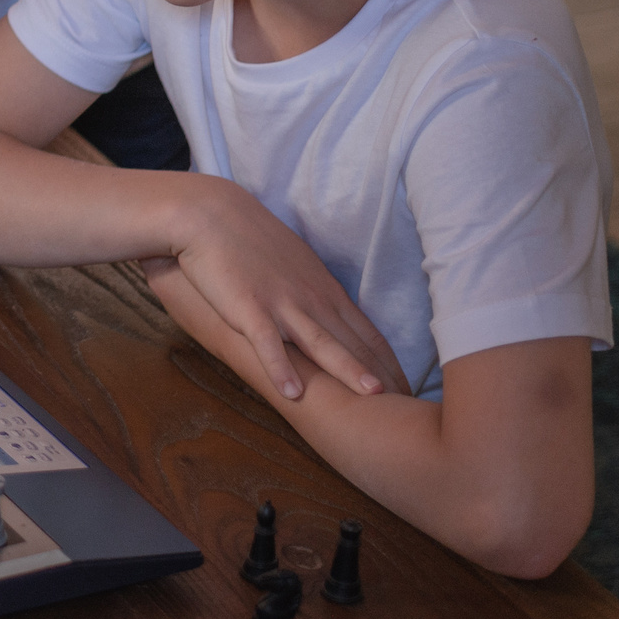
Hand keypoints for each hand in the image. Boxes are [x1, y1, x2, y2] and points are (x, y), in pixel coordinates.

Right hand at [156, 185, 408, 400]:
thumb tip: (329, 309)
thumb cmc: (249, 236)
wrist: (210, 214)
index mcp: (325, 290)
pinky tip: (292, 393)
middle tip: (408, 404)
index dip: (389, 363)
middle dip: (382, 374)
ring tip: (372, 396)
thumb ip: (314, 288)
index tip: (408, 388)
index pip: (368, 333)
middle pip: (353, 343)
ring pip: (321, 342)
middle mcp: (311, 299)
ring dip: (348, 369)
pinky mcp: (248, 308)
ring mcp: (281, 304)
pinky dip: (281, 369)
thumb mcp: (294, 261)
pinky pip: (267, 343)